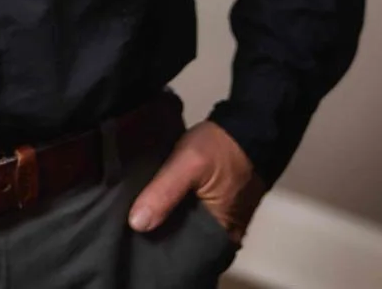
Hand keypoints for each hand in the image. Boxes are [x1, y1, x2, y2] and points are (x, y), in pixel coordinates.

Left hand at [127, 120, 263, 245]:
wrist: (249, 127)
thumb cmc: (222, 147)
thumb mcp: (189, 163)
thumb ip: (164, 192)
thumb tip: (136, 224)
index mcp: (220, 237)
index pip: (181, 255)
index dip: (156, 247)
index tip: (133, 238)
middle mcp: (224, 238)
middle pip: (183, 243)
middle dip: (159, 234)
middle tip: (132, 223)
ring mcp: (222, 224)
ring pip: (186, 230)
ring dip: (167, 222)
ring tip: (140, 212)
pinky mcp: (218, 210)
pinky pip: (192, 218)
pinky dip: (177, 212)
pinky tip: (159, 202)